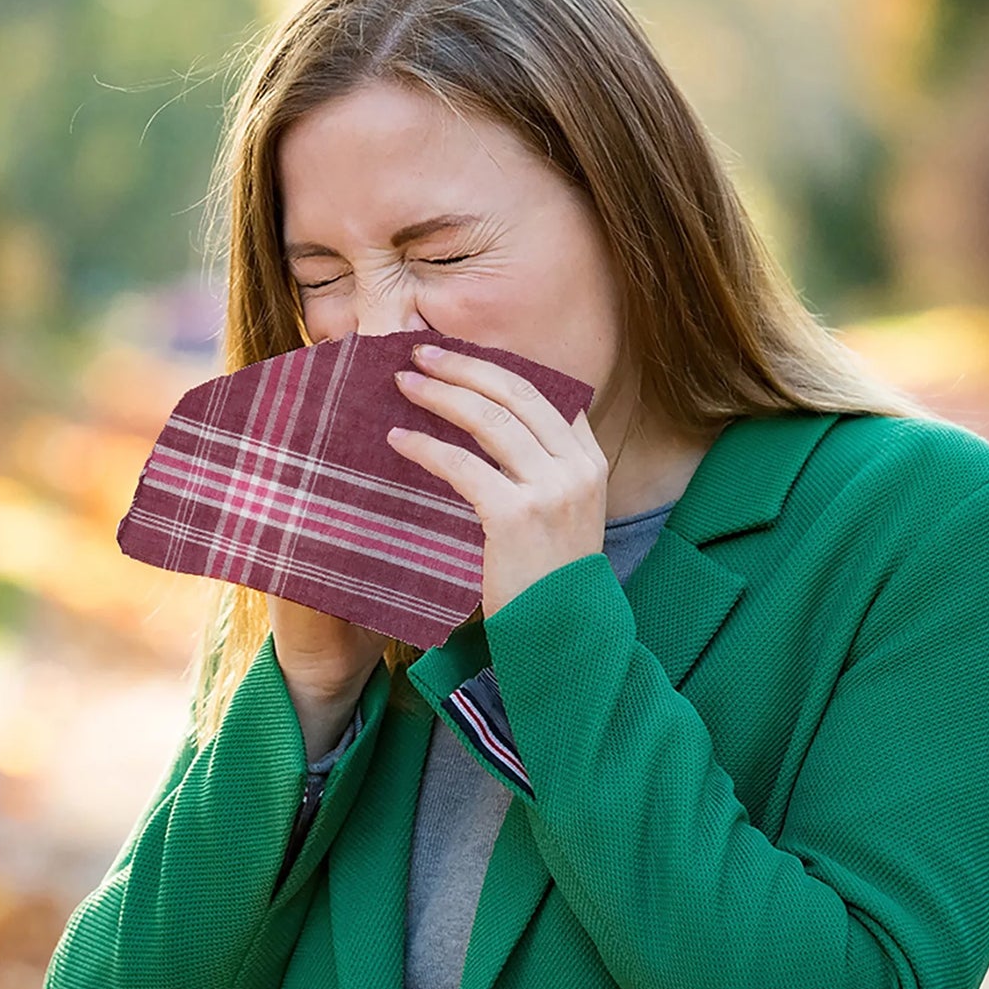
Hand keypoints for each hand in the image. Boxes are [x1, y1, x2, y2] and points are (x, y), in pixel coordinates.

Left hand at [388, 343, 607, 619]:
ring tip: (404, 383)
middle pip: (515, 392)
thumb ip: (540, 469)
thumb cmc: (548, 576)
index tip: (457, 354)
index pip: (543, 392)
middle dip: (464, 365)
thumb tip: (484, 425)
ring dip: (441, 394)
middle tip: (420, 353)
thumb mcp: (562, 513)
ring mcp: (551, 490)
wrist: (562, 634)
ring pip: (489, 419)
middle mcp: (577, 467)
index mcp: (590, 460)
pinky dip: (426, 446)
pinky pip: (462, 465)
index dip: (495, 366)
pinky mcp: (516, 516)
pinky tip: (398, 440)